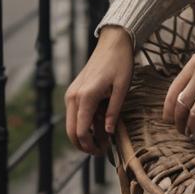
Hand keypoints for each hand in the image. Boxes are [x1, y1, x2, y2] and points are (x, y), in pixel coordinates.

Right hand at [65, 26, 133, 155]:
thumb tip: (108, 133)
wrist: (113, 42)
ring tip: (104, 136)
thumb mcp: (122, 87)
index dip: (90, 146)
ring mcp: (71, 93)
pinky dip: (83, 122)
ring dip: (84, 134)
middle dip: (84, 144)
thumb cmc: (120, 62)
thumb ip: (114, 111)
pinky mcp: (73, 91)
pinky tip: (99, 122)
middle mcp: (73, 96)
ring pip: (71, 123)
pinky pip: (74, 113)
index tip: (102, 151)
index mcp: (86, 96)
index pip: (81, 131)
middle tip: (101, 150)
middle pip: (71, 131)